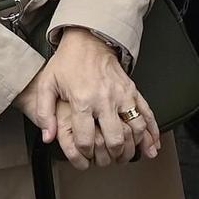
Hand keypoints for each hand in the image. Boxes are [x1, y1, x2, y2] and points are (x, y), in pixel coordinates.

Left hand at [17, 30, 160, 168]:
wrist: (88, 39)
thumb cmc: (68, 62)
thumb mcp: (47, 85)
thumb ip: (45, 113)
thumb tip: (48, 137)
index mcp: (83, 100)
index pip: (86, 138)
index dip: (85, 153)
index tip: (84, 154)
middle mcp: (105, 99)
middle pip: (115, 138)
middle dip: (113, 154)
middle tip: (109, 159)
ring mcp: (122, 95)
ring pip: (136, 129)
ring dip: (134, 146)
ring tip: (128, 155)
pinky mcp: (133, 90)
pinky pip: (147, 114)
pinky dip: (153, 132)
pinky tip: (153, 145)